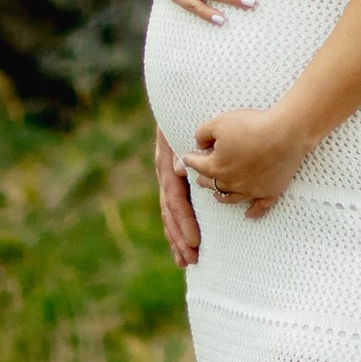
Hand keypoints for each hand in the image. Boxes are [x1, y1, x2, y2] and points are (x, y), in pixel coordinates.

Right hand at [153, 126, 200, 266]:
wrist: (181, 100)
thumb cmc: (186, 112)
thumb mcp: (181, 124)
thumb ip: (180, 145)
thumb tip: (177, 169)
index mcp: (166, 163)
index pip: (174, 200)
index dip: (184, 222)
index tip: (195, 241)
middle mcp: (165, 174)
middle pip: (170, 213)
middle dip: (180, 237)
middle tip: (193, 258)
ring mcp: (169, 179)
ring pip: (170, 215)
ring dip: (177, 239)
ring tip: (187, 261)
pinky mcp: (176, 181)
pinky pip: (175, 210)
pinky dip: (179, 229)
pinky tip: (182, 248)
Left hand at [187, 103, 310, 220]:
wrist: (285, 133)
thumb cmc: (251, 125)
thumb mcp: (219, 123)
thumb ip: (202, 134)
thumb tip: (199, 144)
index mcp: (215, 166)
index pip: (197, 165)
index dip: (190, 160)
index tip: (187, 158)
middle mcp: (230, 183)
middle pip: (211, 183)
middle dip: (203, 179)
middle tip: (200, 178)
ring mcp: (250, 190)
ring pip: (230, 198)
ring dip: (221, 196)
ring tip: (216, 196)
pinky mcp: (269, 192)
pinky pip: (259, 207)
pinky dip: (253, 212)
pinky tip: (249, 215)